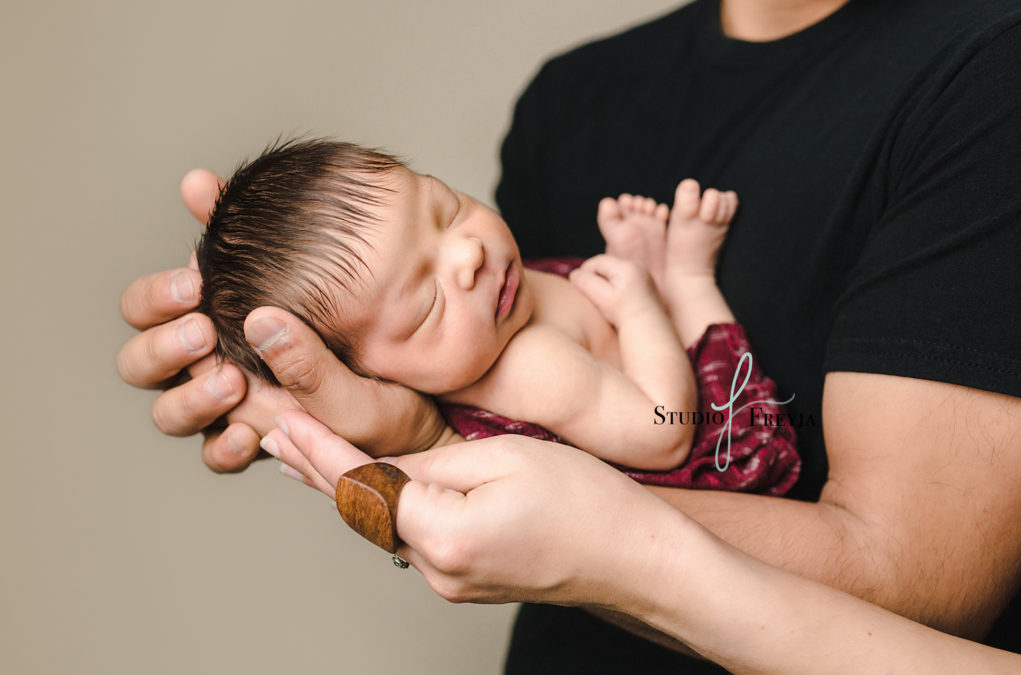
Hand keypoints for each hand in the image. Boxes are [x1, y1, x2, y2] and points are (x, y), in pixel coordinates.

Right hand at [117, 170, 448, 472]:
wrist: (407, 381)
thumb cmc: (343, 319)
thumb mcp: (304, 273)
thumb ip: (244, 236)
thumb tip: (196, 182)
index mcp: (202, 314)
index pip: (145, 309)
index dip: (154, 299)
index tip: (194, 284)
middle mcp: (203, 361)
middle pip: (141, 363)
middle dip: (164, 348)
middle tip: (204, 333)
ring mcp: (225, 405)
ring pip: (169, 413)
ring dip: (191, 397)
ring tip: (232, 382)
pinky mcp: (253, 441)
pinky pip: (217, 455)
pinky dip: (225, 446)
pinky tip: (251, 434)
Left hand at [262, 409, 693, 607]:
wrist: (639, 562)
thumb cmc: (589, 503)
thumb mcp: (509, 457)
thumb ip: (437, 461)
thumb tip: (391, 463)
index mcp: (444, 533)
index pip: (361, 484)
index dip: (317, 448)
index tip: (281, 420)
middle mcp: (437, 567)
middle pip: (360, 511)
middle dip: (314, 469)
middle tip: (270, 435)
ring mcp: (452, 580)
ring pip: (382, 524)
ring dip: (343, 486)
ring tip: (301, 455)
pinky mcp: (468, 578)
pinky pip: (410, 536)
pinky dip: (381, 504)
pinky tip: (368, 486)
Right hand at [568, 254, 663, 325]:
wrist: (648, 327)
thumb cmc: (625, 314)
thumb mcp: (601, 298)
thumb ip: (586, 283)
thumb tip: (574, 274)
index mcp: (626, 266)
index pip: (596, 262)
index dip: (585, 273)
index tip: (580, 288)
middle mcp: (637, 265)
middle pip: (606, 266)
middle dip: (596, 278)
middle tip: (593, 296)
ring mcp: (643, 272)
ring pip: (614, 272)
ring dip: (605, 282)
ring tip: (605, 300)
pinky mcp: (645, 281)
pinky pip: (623, 278)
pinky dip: (616, 286)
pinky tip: (616, 301)